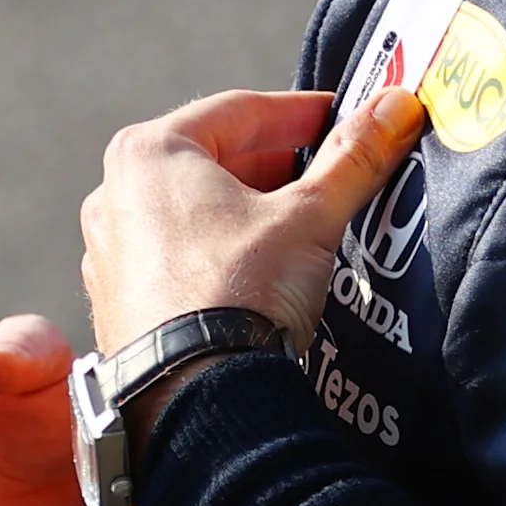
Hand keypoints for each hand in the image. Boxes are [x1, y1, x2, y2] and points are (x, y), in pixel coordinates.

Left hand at [80, 87, 427, 355]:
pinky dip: (215, 251)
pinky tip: (254, 273)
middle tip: (326, 171)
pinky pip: (173, 255)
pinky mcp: (117, 301)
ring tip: (298, 224)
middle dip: (273, 162)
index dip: (300, 112)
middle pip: (209, 159)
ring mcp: (110, 251)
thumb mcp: (309, 216)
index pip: (238, 110)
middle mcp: (115, 194)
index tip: (342, 118)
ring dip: (244, 209)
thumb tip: (395, 107)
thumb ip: (353, 158)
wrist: (195, 398)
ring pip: (189, 209)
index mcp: (150, 153)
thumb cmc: (240, 292)